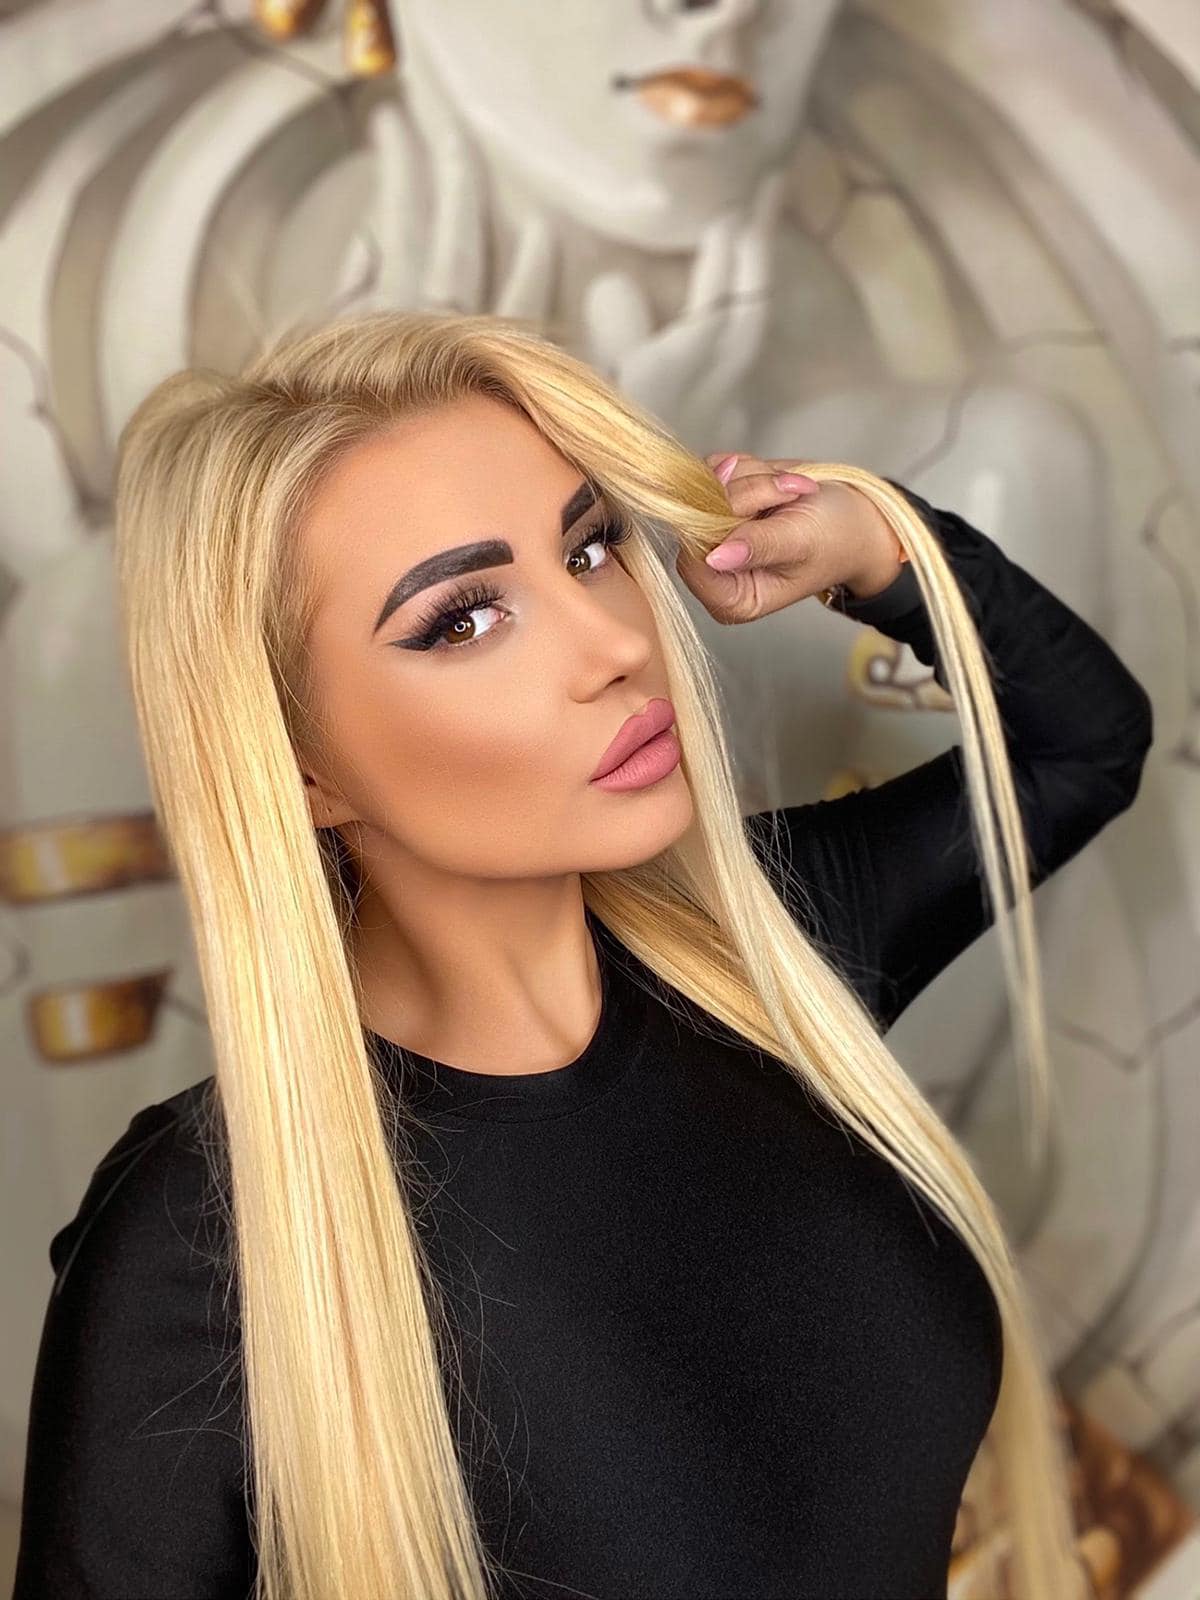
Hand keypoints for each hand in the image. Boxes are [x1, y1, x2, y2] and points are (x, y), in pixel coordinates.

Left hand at [674, 452, 905, 624]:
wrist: (854, 518)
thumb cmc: (835, 539)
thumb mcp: (800, 543)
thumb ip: (758, 547)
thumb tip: (716, 557)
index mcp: (733, 599)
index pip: (692, 562)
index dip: (715, 525)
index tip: (754, 506)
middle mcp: (715, 570)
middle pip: (697, 518)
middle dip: (746, 495)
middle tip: (790, 494)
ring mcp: (713, 534)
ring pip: (706, 487)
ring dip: (752, 477)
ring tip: (790, 492)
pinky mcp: (717, 503)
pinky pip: (713, 468)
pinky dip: (748, 466)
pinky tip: (776, 482)